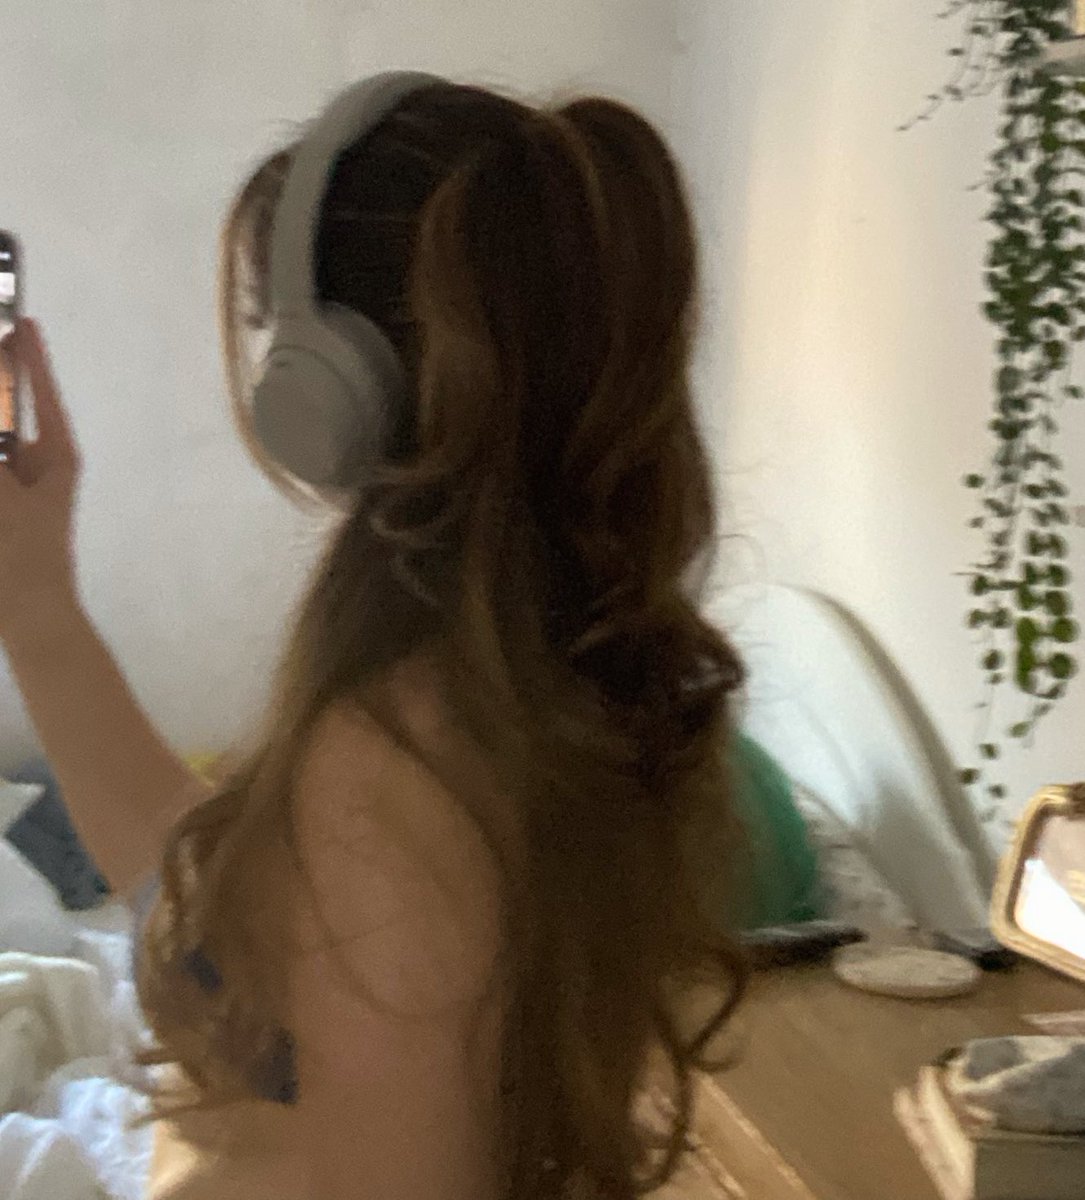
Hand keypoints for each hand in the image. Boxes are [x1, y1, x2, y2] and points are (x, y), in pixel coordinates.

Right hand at [0, 319, 82, 639]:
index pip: (41, 393)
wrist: (30, 618)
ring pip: (1, 435)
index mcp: (56, 455)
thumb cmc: (24, 556)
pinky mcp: (2, 502)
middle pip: (10, 409)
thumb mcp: (2, 496)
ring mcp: (15, 483)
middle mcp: (37, 463)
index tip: (24, 320)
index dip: (31, 356)